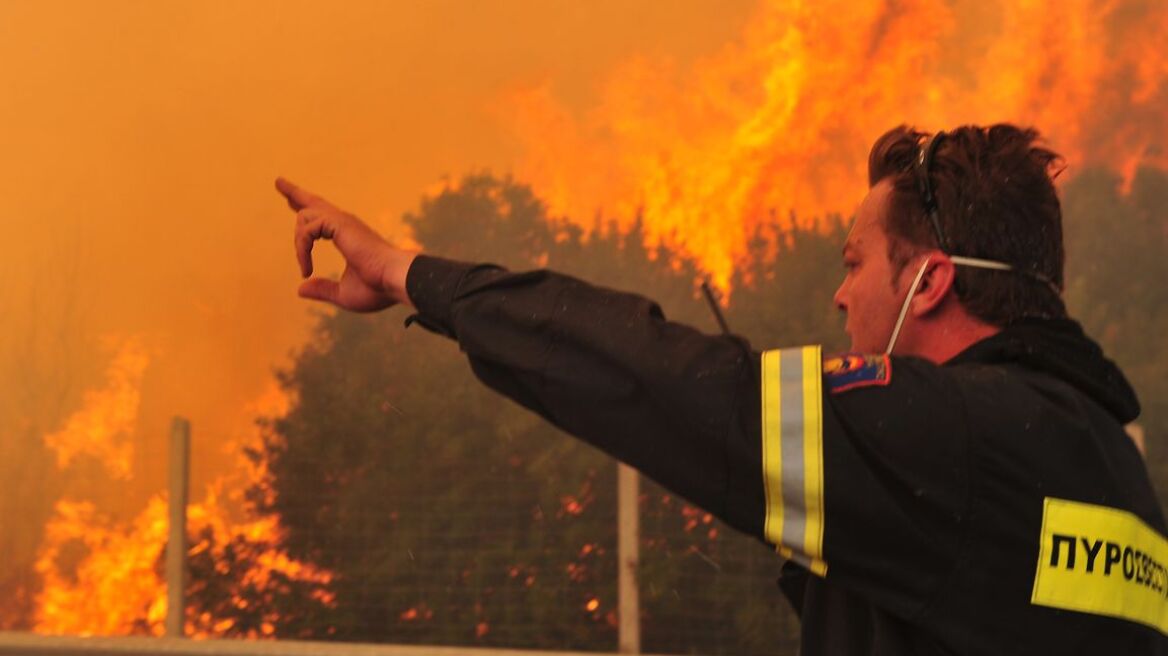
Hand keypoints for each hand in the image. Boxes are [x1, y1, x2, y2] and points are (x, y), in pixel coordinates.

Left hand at [277, 177, 416, 311]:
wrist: (395, 281)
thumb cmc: (378, 289)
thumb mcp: (345, 294)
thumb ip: (324, 290)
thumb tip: (300, 289)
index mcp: (348, 236)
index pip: (322, 218)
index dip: (306, 210)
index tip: (292, 203)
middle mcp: (345, 224)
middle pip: (313, 202)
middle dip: (294, 193)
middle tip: (278, 182)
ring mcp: (342, 222)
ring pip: (305, 216)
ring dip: (299, 244)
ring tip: (305, 268)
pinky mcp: (339, 224)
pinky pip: (307, 229)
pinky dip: (302, 249)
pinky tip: (307, 268)